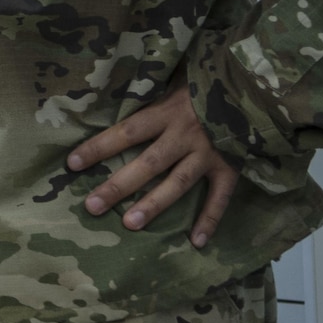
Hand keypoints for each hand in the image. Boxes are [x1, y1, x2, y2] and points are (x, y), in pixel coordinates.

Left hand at [67, 84, 236, 247]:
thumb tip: (110, 90)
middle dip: (118, 185)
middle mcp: (185, 135)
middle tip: (93, 206)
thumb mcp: (172, 79)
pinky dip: (210, 220)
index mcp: (166, 112)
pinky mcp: (230, 167)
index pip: (126, 132)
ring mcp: (208, 154)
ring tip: (130, 224)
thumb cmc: (202, 81)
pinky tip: (197, 242)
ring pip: (177, 183)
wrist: (251, 86)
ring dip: (153, 204)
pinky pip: (220, 197)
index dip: (99, 147)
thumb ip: (148, 92)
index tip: (71, 164)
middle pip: (147, 163)